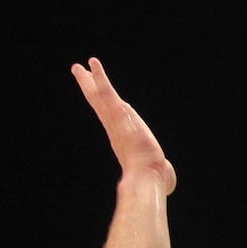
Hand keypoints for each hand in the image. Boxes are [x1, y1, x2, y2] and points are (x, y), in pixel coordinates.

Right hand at [73, 58, 175, 194]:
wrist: (146, 178)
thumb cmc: (153, 181)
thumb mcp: (157, 173)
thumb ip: (160, 172)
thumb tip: (167, 184)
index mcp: (122, 139)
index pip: (111, 119)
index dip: (104, 107)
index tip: (98, 99)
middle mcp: (115, 128)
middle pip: (99, 105)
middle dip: (89, 90)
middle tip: (79, 76)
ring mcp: (114, 120)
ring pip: (99, 96)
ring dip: (90, 80)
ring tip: (80, 66)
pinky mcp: (118, 113)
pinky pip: (106, 92)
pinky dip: (100, 77)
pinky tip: (93, 63)